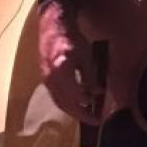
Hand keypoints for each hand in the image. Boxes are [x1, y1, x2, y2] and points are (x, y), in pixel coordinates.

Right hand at [38, 0, 101, 120]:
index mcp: (62, 70)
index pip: (76, 95)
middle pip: (65, 103)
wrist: (52, 26)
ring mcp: (46, 79)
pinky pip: (55, 96)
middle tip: (95, 120)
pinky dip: (66, 103)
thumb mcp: (85, 55)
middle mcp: (51, 78)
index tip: (101, 108)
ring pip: (59, 101)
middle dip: (81, 114)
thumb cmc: (71, 37)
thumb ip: (89, 75)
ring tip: (86, 115)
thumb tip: (97, 93)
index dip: (89, 104)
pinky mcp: (45, 78)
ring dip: (73, 111)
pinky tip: (76, 104)